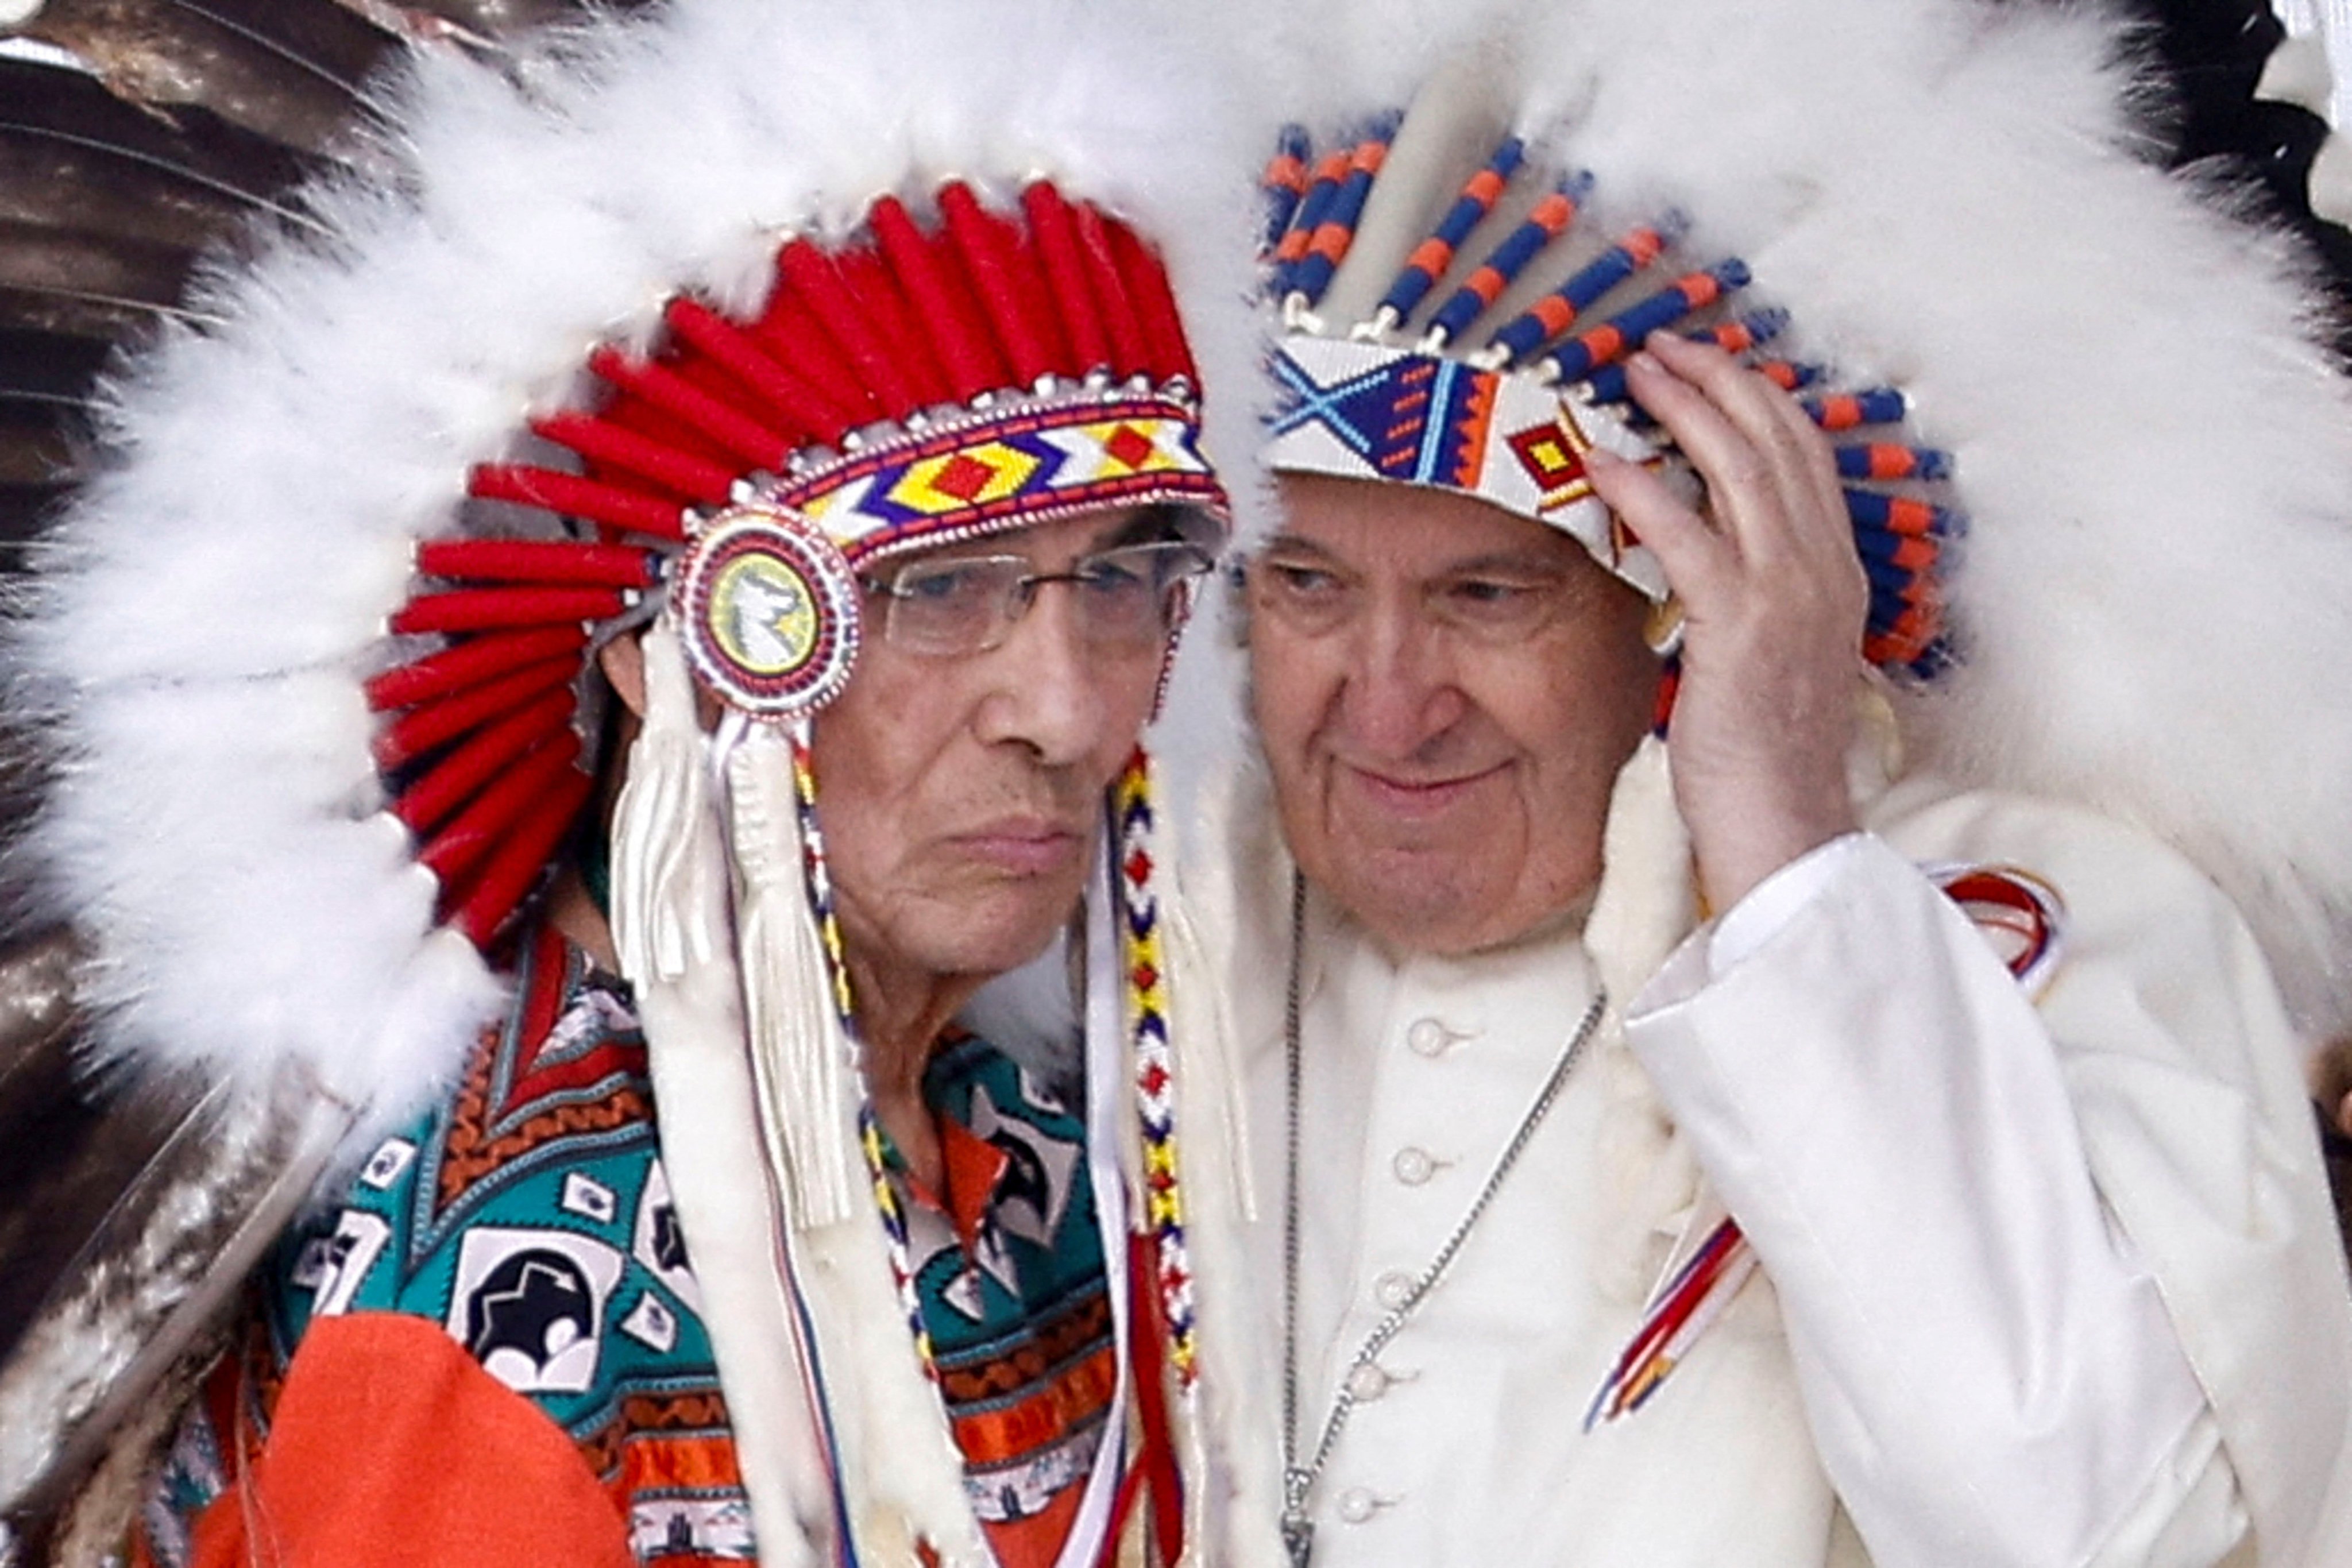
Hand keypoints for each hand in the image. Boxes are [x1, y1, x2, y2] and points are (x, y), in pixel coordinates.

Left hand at [1585, 332, 1866, 912]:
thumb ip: (1756, 592)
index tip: (1707, 366)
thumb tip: (1709, 548)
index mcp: (1833, 572)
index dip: (1755, 399)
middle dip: (1717, 380)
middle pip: (1774, 442)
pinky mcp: (1738, 627)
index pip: (1801, 456)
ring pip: (1739, 468)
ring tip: (1635, 373)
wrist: (1787, 821)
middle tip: (1662, 348)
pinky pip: (1687, 535)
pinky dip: (1644, 488)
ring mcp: (1785, 594)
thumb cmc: (1769, 749)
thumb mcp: (1773, 652)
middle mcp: (1820, 569)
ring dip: (1683, 408)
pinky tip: (1603, 461)